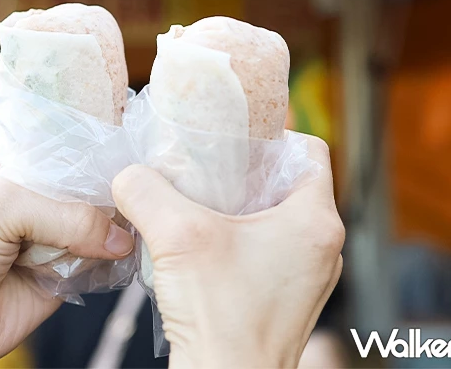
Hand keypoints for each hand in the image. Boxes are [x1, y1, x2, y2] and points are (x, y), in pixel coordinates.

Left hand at [0, 150, 133, 368]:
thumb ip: (61, 212)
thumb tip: (119, 235)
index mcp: (11, 168)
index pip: (62, 145)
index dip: (92, 144)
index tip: (128, 140)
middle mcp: (33, 200)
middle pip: (87, 185)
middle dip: (108, 188)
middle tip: (138, 187)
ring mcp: (51, 237)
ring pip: (100, 222)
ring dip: (113, 225)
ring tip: (132, 220)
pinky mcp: (65, 274)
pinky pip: (102, 261)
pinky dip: (113, 259)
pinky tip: (121, 251)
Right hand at [112, 135, 343, 367]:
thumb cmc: (220, 316)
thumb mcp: (176, 235)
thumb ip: (145, 190)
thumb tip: (128, 174)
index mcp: (315, 221)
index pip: (310, 150)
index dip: (272, 133)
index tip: (234, 135)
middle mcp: (321, 247)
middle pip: (289, 183)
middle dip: (246, 170)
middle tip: (206, 164)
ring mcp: (306, 276)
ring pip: (276, 218)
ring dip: (239, 206)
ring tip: (198, 202)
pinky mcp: (285, 299)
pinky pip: (267, 250)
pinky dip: (238, 238)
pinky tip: (199, 243)